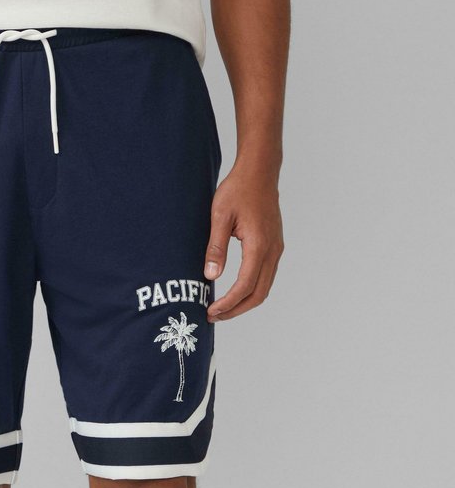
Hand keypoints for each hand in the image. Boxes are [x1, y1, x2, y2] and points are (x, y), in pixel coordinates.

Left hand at [204, 163, 283, 321]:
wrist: (259, 171)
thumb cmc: (238, 189)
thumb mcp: (219, 216)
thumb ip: (215, 248)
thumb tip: (210, 277)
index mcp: (259, 244)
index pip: (245, 285)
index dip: (228, 303)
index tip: (211, 311)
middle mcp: (272, 250)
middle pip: (258, 294)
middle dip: (236, 309)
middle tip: (214, 316)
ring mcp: (276, 249)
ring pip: (264, 287)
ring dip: (244, 302)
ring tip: (222, 308)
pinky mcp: (274, 246)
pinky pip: (265, 277)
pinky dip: (250, 290)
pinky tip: (234, 292)